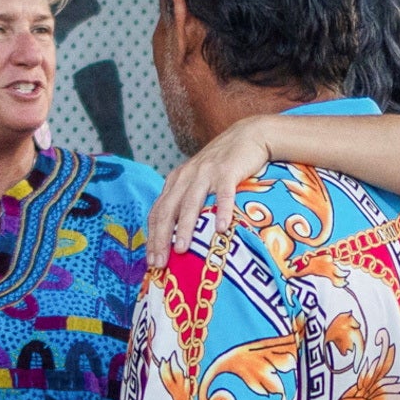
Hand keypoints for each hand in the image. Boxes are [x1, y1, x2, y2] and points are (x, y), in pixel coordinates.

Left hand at [142, 118, 280, 262]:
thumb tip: (179, 235)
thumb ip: (187, 199)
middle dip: (161, 238)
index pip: (158, 211)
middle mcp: (187, 176)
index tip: (151, 261)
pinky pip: (224, 193)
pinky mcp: (228, 170)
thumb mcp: (198, 179)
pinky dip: (221, 210)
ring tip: (181, 249)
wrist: (248, 136)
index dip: (152, 237)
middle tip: (159, 262)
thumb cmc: (223, 164)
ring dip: (184, 227)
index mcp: (176, 181)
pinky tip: (221, 228)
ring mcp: (207, 173)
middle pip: (168, 209)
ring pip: (191, 202)